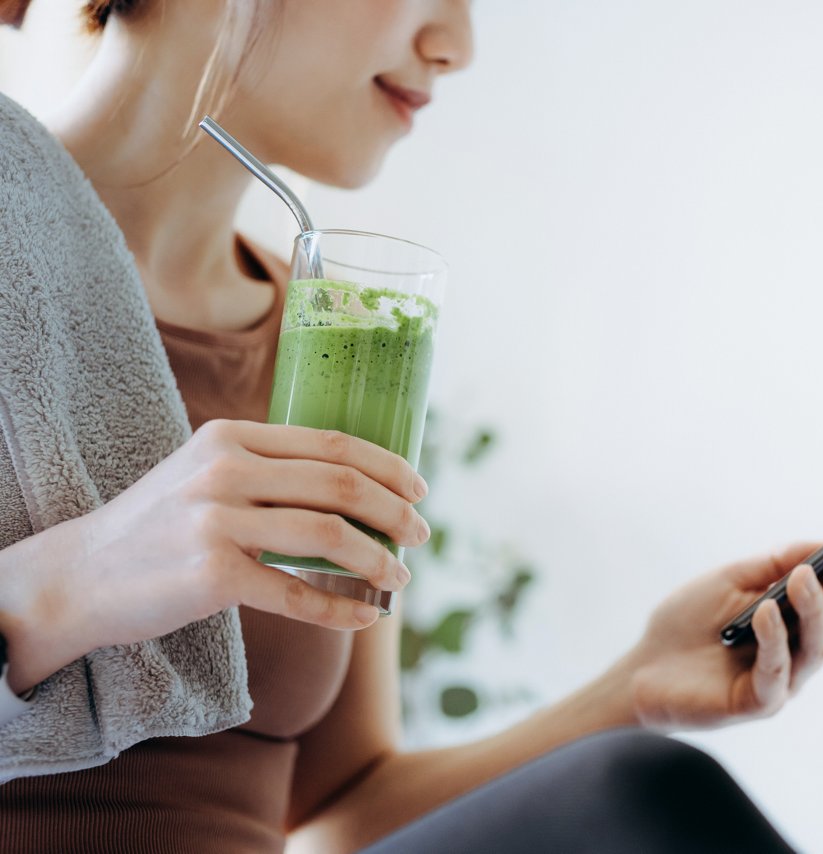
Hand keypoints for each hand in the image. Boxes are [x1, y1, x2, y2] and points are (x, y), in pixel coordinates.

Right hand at [0, 419, 429, 693]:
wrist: (79, 576)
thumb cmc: (159, 525)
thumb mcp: (206, 472)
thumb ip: (268, 468)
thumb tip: (355, 485)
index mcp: (233, 437)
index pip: (332, 444)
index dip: (388, 466)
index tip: (420, 490)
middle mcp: (226, 471)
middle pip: (341, 485)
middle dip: (395, 512)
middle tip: (422, 535)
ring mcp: (216, 522)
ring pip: (329, 535)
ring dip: (378, 560)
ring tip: (400, 577)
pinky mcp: (210, 575)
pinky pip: (296, 592)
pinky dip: (340, 608)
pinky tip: (365, 616)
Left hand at [622, 498, 822, 729]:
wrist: (643, 670)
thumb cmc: (690, 622)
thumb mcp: (732, 579)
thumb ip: (776, 564)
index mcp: (802, 609)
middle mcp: (805, 643)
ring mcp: (788, 676)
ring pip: (820, 641)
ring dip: (815, 605)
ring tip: (802, 575)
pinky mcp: (760, 701)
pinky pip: (779, 671)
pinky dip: (775, 639)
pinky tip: (765, 613)